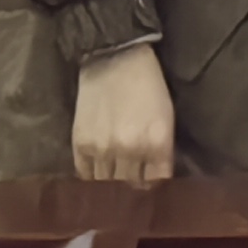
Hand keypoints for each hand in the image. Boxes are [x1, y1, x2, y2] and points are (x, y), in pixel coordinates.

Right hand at [71, 42, 174, 183]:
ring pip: (107, 185)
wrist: (115, 59)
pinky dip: (92, 178)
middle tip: (131, 188)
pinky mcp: (81, 145)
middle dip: (132, 187)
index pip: (157, 182)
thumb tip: (154, 178)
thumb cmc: (148, 85)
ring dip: (111, 186)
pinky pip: (86, 175)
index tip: (151, 186)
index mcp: (157, 142)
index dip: (155, 187)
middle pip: (130, 186)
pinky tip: (97, 175)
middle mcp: (130, 151)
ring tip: (112, 186)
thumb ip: (161, 150)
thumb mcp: (166, 116)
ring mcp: (103, 150)